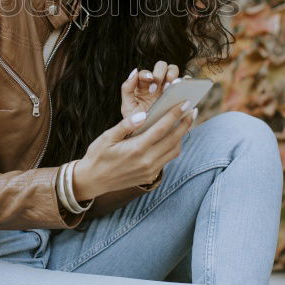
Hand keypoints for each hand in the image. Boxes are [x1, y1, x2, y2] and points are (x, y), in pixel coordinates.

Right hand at [73, 99, 196, 200]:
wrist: (92, 181)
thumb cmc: (98, 155)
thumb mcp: (107, 137)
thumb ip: (126, 125)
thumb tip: (143, 115)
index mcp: (136, 149)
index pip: (162, 128)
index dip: (175, 114)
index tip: (185, 103)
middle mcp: (147, 161)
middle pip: (174, 139)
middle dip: (185, 123)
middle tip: (192, 109)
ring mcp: (150, 170)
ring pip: (174, 150)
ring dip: (182, 135)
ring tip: (186, 120)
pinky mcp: (150, 176)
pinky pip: (168, 159)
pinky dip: (174, 146)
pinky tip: (174, 135)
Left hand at [119, 60, 180, 118]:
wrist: (151, 136)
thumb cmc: (136, 120)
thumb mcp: (128, 106)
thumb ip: (127, 88)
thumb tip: (134, 71)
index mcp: (142, 84)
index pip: (145, 73)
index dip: (148, 75)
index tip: (151, 86)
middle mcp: (156, 82)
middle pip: (161, 66)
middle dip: (161, 73)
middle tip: (161, 86)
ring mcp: (168, 86)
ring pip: (173, 70)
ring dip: (173, 74)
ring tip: (172, 87)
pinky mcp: (180, 92)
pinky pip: (186, 81)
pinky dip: (186, 81)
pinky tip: (185, 90)